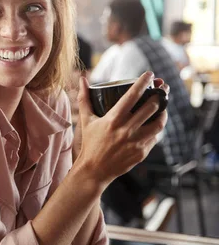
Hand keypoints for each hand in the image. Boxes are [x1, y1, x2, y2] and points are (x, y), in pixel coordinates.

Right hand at [73, 72, 168, 186]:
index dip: (143, 82)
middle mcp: (126, 130)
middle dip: (159, 95)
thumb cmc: (90, 142)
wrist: (94, 169)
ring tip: (162, 106)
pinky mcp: (142, 152)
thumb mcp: (86, 119)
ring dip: (163, 112)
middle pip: (151, 107)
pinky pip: (154, 137)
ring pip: (158, 123)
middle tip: (162, 88)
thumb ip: (84, 98)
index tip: (149, 74)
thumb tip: (82, 78)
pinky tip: (154, 124)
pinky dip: (156, 129)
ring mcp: (136, 142)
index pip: (132, 96)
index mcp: (113, 119)